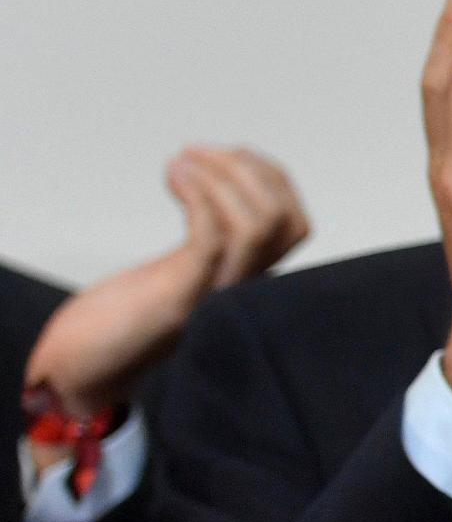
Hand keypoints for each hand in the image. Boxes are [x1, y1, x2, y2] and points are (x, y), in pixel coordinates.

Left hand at [22, 147, 311, 415]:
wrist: (88, 368)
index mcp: (246, 278)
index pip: (294, 223)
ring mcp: (213, 294)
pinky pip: (211, 240)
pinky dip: (200, 198)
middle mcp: (240, 286)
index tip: (226, 153)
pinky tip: (175, 179)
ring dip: (223, 177)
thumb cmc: (123, 318)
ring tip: (181, 162)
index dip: (270, 176)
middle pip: (284, 220)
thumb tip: (216, 179)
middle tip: (197, 153)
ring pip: (257, 226)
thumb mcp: (177, 270)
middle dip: (247, 170)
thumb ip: (206, 241)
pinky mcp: (180, 298)